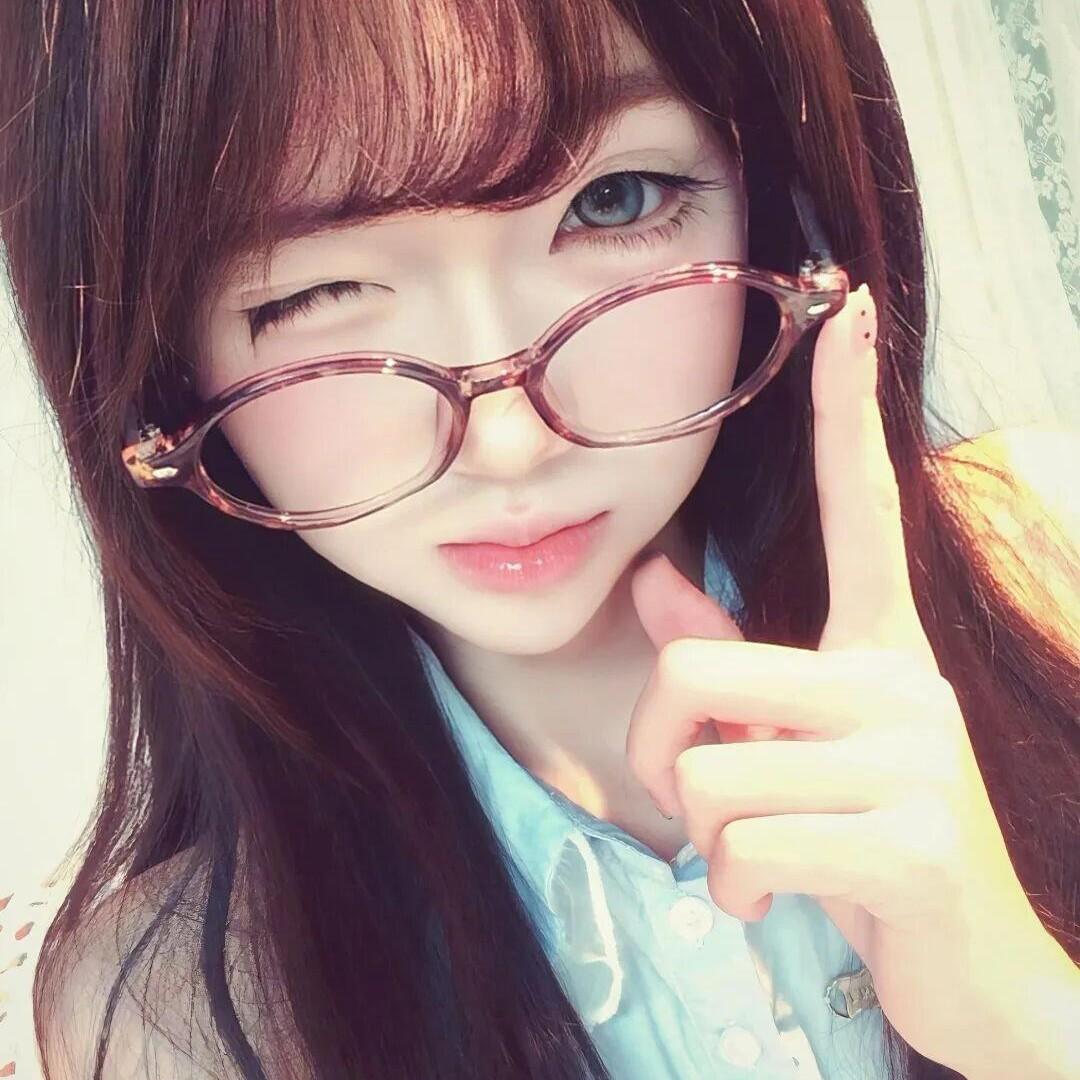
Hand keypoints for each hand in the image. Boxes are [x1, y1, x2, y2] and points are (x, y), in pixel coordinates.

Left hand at [625, 283, 1060, 1072]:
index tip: (847, 311)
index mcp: (878, 648)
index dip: (850, 410)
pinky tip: (780, 904)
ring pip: (706, 772)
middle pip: (691, 664)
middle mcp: (901, 681)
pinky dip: (734, 893)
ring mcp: (914, 759)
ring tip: (758, 862)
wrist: (982, 973)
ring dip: (705, 840)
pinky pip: (745, 848)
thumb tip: (653, 577)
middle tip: (692, 799)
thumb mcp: (794, 747)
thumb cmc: (866, 841)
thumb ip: (726, 663)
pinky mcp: (912, 844)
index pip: (862, 507)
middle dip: (658, 747)